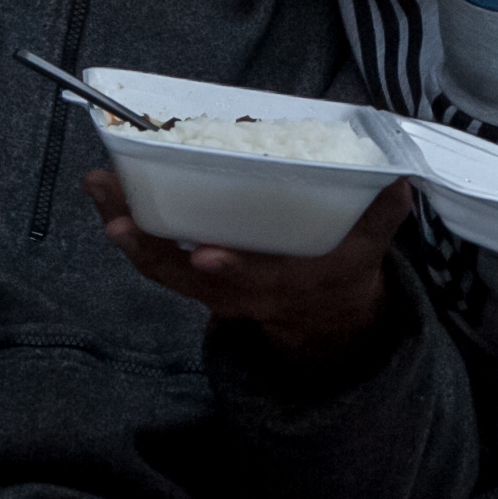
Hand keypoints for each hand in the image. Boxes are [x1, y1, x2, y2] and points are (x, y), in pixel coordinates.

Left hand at [84, 170, 411, 360]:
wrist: (318, 317)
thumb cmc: (338, 271)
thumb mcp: (367, 253)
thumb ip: (381, 218)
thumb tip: (398, 181)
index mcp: (282, 286)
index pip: (253, 282)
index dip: (231, 269)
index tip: (205, 253)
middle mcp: (235, 292)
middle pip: (183, 276)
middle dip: (149, 248)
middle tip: (119, 219)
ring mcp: (207, 286)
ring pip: (157, 265)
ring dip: (125, 229)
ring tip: (99, 188)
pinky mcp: (189, 274)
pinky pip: (152, 256)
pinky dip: (128, 226)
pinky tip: (107, 192)